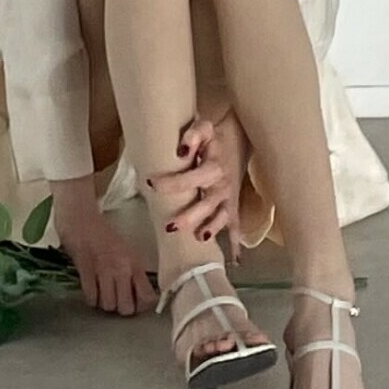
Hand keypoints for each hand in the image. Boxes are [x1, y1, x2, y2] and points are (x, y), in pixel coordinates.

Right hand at [54, 210, 158, 315]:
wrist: (80, 217)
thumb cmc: (103, 235)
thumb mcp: (125, 251)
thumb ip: (133, 273)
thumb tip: (139, 299)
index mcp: (135, 262)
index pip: (147, 297)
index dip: (142, 306)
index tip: (136, 303)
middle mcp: (122, 267)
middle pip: (126, 307)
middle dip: (120, 308)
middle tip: (116, 300)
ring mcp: (103, 268)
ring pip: (108, 305)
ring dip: (104, 303)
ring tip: (102, 293)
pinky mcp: (85, 269)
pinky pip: (91, 298)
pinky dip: (91, 298)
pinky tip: (91, 289)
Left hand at [146, 113, 233, 240]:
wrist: (237, 139)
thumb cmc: (213, 137)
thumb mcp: (204, 129)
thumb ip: (193, 136)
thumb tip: (181, 151)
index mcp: (213, 167)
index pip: (191, 178)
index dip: (171, 182)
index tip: (151, 184)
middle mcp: (222, 186)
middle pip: (206, 204)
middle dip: (189, 216)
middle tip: (170, 227)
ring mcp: (228, 199)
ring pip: (220, 218)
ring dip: (210, 229)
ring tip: (198, 239)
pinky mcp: (232, 207)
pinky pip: (235, 226)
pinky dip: (236, 243)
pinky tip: (234, 260)